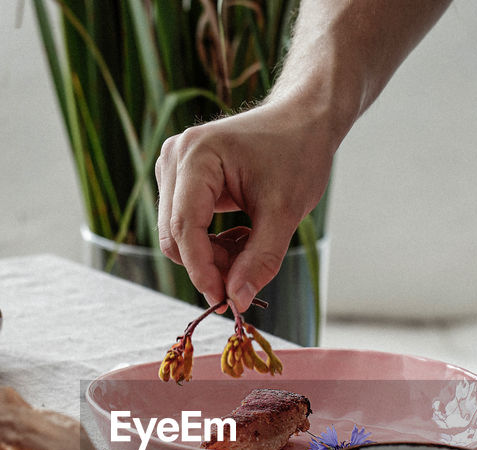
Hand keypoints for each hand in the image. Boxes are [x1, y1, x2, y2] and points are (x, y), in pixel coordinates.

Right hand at [155, 102, 333, 311]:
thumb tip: (235, 300)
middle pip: (174, 235)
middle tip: (247, 276)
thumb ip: (260, 259)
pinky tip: (242, 235)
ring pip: (178, 235)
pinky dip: (211, 242)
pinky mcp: (181, 179)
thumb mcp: (285, 212)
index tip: (224, 300)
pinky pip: (185, 226)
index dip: (201, 270)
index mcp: (196, 156)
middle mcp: (174, 157)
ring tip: (251, 246)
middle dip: (208, 264)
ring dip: (211, 255)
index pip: (184, 227)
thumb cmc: (297, 154)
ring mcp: (174, 167)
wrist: (302, 121)